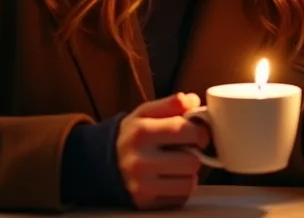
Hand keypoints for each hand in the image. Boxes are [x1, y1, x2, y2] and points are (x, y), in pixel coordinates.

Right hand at [115, 92, 207, 209]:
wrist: (103, 162)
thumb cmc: (133, 135)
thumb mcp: (146, 112)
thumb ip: (171, 104)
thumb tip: (194, 101)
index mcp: (142, 132)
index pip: (187, 132)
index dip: (200, 132)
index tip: (197, 134)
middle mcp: (140, 161)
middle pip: (192, 162)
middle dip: (193, 155)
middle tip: (184, 150)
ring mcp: (142, 185)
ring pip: (189, 183)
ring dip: (188, 174)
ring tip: (176, 165)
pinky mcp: (145, 202)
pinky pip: (181, 197)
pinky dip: (180, 188)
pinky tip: (170, 178)